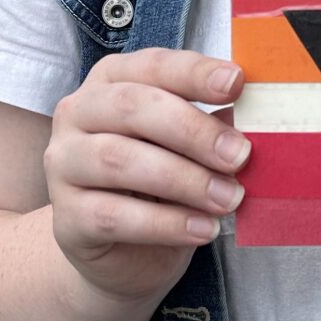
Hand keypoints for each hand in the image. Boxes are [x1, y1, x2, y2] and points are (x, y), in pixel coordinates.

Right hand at [45, 50, 247, 304]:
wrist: (122, 255)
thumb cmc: (160, 187)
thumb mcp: (189, 150)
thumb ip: (213, 128)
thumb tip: (257, 118)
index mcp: (111, 82)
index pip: (151, 65)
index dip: (194, 72)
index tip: (238, 83)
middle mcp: (77, 114)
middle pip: (131, 107)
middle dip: (192, 130)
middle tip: (240, 156)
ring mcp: (63, 165)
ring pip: (119, 161)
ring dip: (184, 180)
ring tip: (229, 199)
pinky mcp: (65, 218)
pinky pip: (114, 216)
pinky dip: (165, 224)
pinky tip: (203, 230)